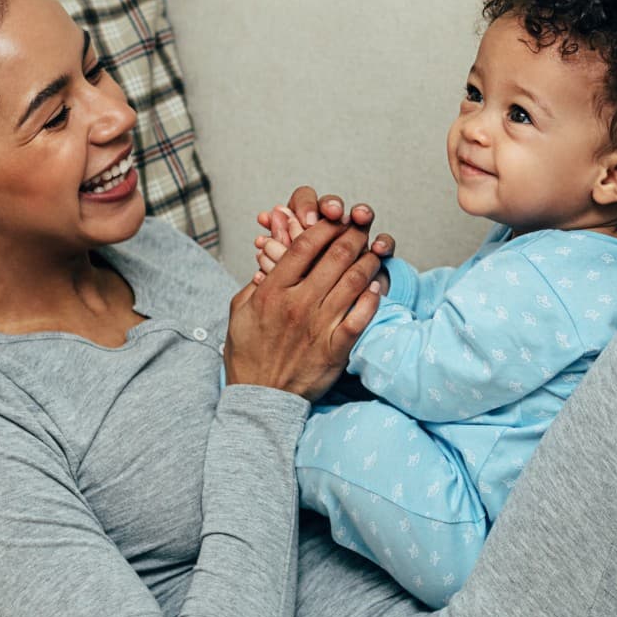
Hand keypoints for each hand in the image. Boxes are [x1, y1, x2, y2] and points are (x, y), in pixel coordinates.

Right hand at [225, 217, 384, 399]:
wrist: (260, 398)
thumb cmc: (248, 354)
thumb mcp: (240, 312)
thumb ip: (256, 284)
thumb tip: (269, 260)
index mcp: (272, 291)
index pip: (305, 246)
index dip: (325, 226)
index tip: (336, 219)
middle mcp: (297, 305)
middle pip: (335, 257)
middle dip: (354, 235)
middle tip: (363, 225)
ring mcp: (318, 327)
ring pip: (353, 283)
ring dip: (369, 261)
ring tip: (376, 250)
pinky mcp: (335, 349)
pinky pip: (360, 318)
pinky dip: (372, 298)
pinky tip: (376, 285)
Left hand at [254, 188, 393, 284]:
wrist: (318, 322)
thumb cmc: (293, 297)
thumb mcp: (280, 272)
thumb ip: (275, 247)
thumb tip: (265, 218)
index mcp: (303, 223)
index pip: (304, 198)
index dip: (305, 203)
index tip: (300, 216)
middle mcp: (331, 226)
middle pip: (335, 205)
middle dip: (333, 205)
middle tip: (332, 212)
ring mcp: (354, 241)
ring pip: (362, 217)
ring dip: (362, 214)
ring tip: (361, 218)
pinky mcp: (373, 259)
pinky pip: (383, 245)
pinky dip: (383, 243)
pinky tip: (379, 248)